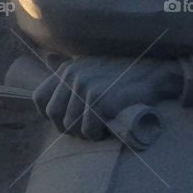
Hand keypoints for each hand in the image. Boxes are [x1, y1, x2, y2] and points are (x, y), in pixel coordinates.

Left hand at [34, 56, 183, 138]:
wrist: (152, 71)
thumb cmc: (123, 70)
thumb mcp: (91, 62)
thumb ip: (68, 65)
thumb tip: (48, 58)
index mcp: (68, 70)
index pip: (40, 98)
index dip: (49, 115)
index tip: (64, 121)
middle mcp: (73, 77)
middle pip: (54, 115)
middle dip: (67, 128)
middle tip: (85, 130)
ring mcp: (86, 88)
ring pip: (71, 125)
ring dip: (84, 133)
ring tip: (98, 130)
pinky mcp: (101, 101)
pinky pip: (89, 129)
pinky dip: (97, 135)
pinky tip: (106, 131)